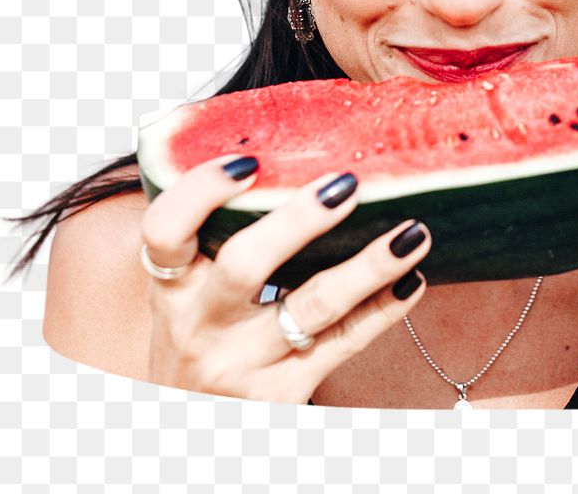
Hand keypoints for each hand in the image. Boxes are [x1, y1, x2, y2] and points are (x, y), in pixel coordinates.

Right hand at [139, 155, 430, 401]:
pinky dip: (383, 310)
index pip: (164, 230)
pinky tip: (412, 279)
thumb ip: (218, 234)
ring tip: (413, 231)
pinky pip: (344, 344)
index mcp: (171, 285)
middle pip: (246, 265)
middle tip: (348, 183)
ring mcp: (243, 363)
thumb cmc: (202, 335)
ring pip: (313, 306)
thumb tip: (276, 150)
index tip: (249, 161)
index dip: (201, 191)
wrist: (192, 428)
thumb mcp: (188, 291)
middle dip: (299, 220)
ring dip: (369, 266)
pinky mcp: (283, 394)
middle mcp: (201, 325)